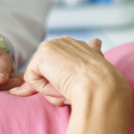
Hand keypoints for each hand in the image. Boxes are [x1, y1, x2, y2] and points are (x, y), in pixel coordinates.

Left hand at [10, 37, 126, 105]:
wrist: (99, 86)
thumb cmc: (101, 81)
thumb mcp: (97, 66)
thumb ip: (93, 52)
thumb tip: (96, 41)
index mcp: (77, 45)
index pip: (60, 63)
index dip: (59, 78)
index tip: (69, 86)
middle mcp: (63, 42)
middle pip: (47, 72)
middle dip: (55, 86)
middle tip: (71, 92)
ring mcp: (51, 46)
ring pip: (40, 77)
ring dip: (52, 89)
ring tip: (69, 88)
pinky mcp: (41, 56)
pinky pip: (32, 81)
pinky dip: (45, 89)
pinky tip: (61, 85)